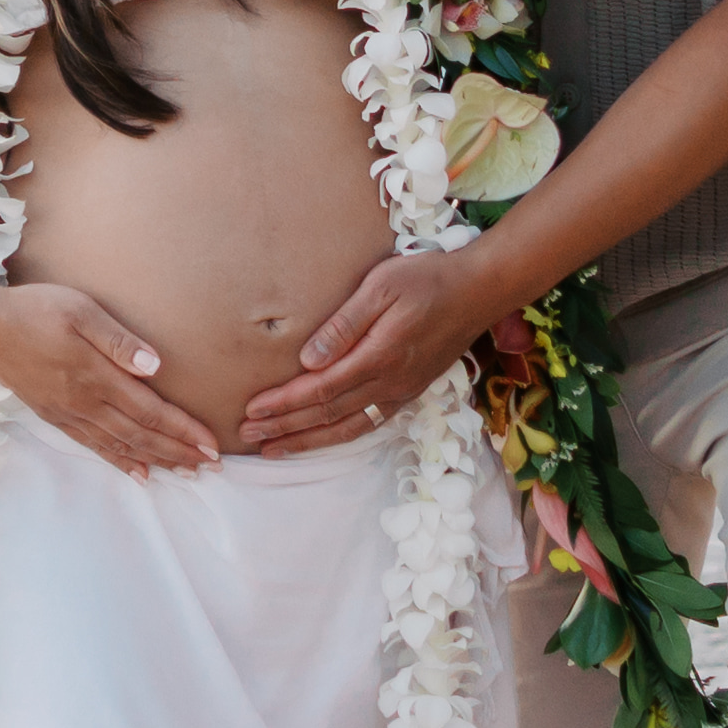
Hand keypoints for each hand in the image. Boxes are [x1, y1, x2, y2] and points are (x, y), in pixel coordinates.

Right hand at [0, 279, 221, 478]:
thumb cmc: (34, 310)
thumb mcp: (80, 311)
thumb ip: (118, 341)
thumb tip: (155, 367)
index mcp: (95, 376)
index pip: (150, 411)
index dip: (183, 430)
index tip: (211, 444)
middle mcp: (85, 403)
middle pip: (140, 435)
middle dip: (178, 452)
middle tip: (210, 466)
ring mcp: (68, 413)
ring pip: (120, 445)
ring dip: (156, 460)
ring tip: (184, 472)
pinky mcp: (54, 416)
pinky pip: (94, 447)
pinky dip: (120, 461)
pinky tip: (137, 471)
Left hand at [229, 243, 485, 454]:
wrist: (480, 290)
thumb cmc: (428, 278)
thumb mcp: (382, 286)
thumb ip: (344, 324)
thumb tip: (307, 360)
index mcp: (379, 357)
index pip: (320, 390)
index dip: (284, 404)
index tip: (252, 410)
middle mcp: (390, 383)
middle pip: (328, 414)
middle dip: (285, 427)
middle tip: (247, 435)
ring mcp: (402, 391)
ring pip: (347, 427)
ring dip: (307, 440)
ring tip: (273, 449)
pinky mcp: (410, 391)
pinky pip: (369, 423)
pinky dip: (339, 436)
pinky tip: (321, 438)